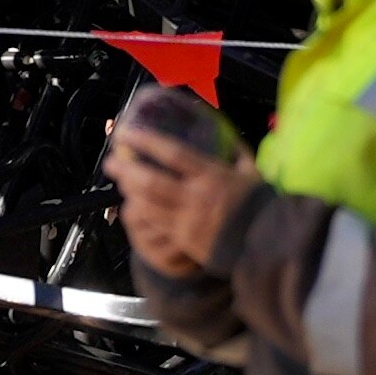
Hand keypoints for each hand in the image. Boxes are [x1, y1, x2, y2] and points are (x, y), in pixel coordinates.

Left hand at [108, 118, 256, 280]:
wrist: (264, 243)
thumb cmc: (258, 204)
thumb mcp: (251, 170)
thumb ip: (235, 150)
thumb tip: (221, 131)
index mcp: (212, 175)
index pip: (173, 154)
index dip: (148, 143)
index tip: (128, 133)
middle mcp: (194, 197)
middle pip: (152, 182)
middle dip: (127, 170)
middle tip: (111, 159)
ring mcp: (186, 220)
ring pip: (148, 204)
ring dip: (129, 190)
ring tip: (117, 179)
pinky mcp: (182, 239)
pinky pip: (154, 224)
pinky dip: (140, 211)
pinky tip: (131, 203)